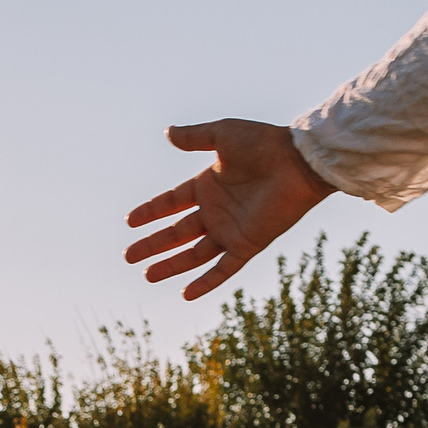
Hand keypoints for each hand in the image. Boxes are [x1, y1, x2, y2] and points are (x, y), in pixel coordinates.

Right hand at [124, 119, 334, 298]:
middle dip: (153, 244)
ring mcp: (231, 229)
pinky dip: (206, 282)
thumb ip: (195, 137)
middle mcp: (216, 210)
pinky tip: (185, 294)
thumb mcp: (223, 134)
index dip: (151, 211)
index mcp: (208, 185)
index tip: (130, 221)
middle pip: (177, 232)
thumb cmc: (264, 143)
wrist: (299, 161)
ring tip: (147, 275)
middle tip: (129, 256)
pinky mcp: (247, 243)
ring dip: (170, 265)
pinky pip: (223, 268)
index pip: (171, 202)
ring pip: (193, 254)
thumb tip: (168, 133)